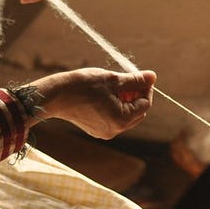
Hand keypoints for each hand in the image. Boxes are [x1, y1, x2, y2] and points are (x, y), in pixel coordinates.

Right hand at [30, 68, 155, 138]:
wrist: (56, 95)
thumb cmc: (83, 85)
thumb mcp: (113, 79)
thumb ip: (135, 80)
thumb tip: (153, 77)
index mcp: (122, 119)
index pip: (145, 103)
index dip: (146, 88)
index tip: (141, 76)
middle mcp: (115, 130)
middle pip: (137, 112)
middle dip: (136, 96)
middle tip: (129, 80)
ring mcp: (105, 132)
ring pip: (126, 116)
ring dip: (126, 101)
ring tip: (115, 86)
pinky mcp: (96, 130)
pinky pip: (114, 119)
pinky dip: (115, 107)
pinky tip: (105, 95)